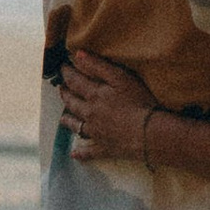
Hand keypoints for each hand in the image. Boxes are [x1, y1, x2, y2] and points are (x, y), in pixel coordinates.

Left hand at [61, 49, 156, 164]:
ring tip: (63, 118)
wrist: (149, 134)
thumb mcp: (121, 78)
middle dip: (65, 94)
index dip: (67, 73)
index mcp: (94, 95)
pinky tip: (75, 154)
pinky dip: (81, 153)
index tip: (62, 67)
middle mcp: (90, 114)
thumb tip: (77, 55)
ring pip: (77, 126)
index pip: (75, 81)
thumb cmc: (139, 102)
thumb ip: (98, 66)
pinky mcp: (105, 148)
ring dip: (68, 121)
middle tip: (60, 89)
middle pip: (73, 103)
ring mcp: (96, 133)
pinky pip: (89, 152)